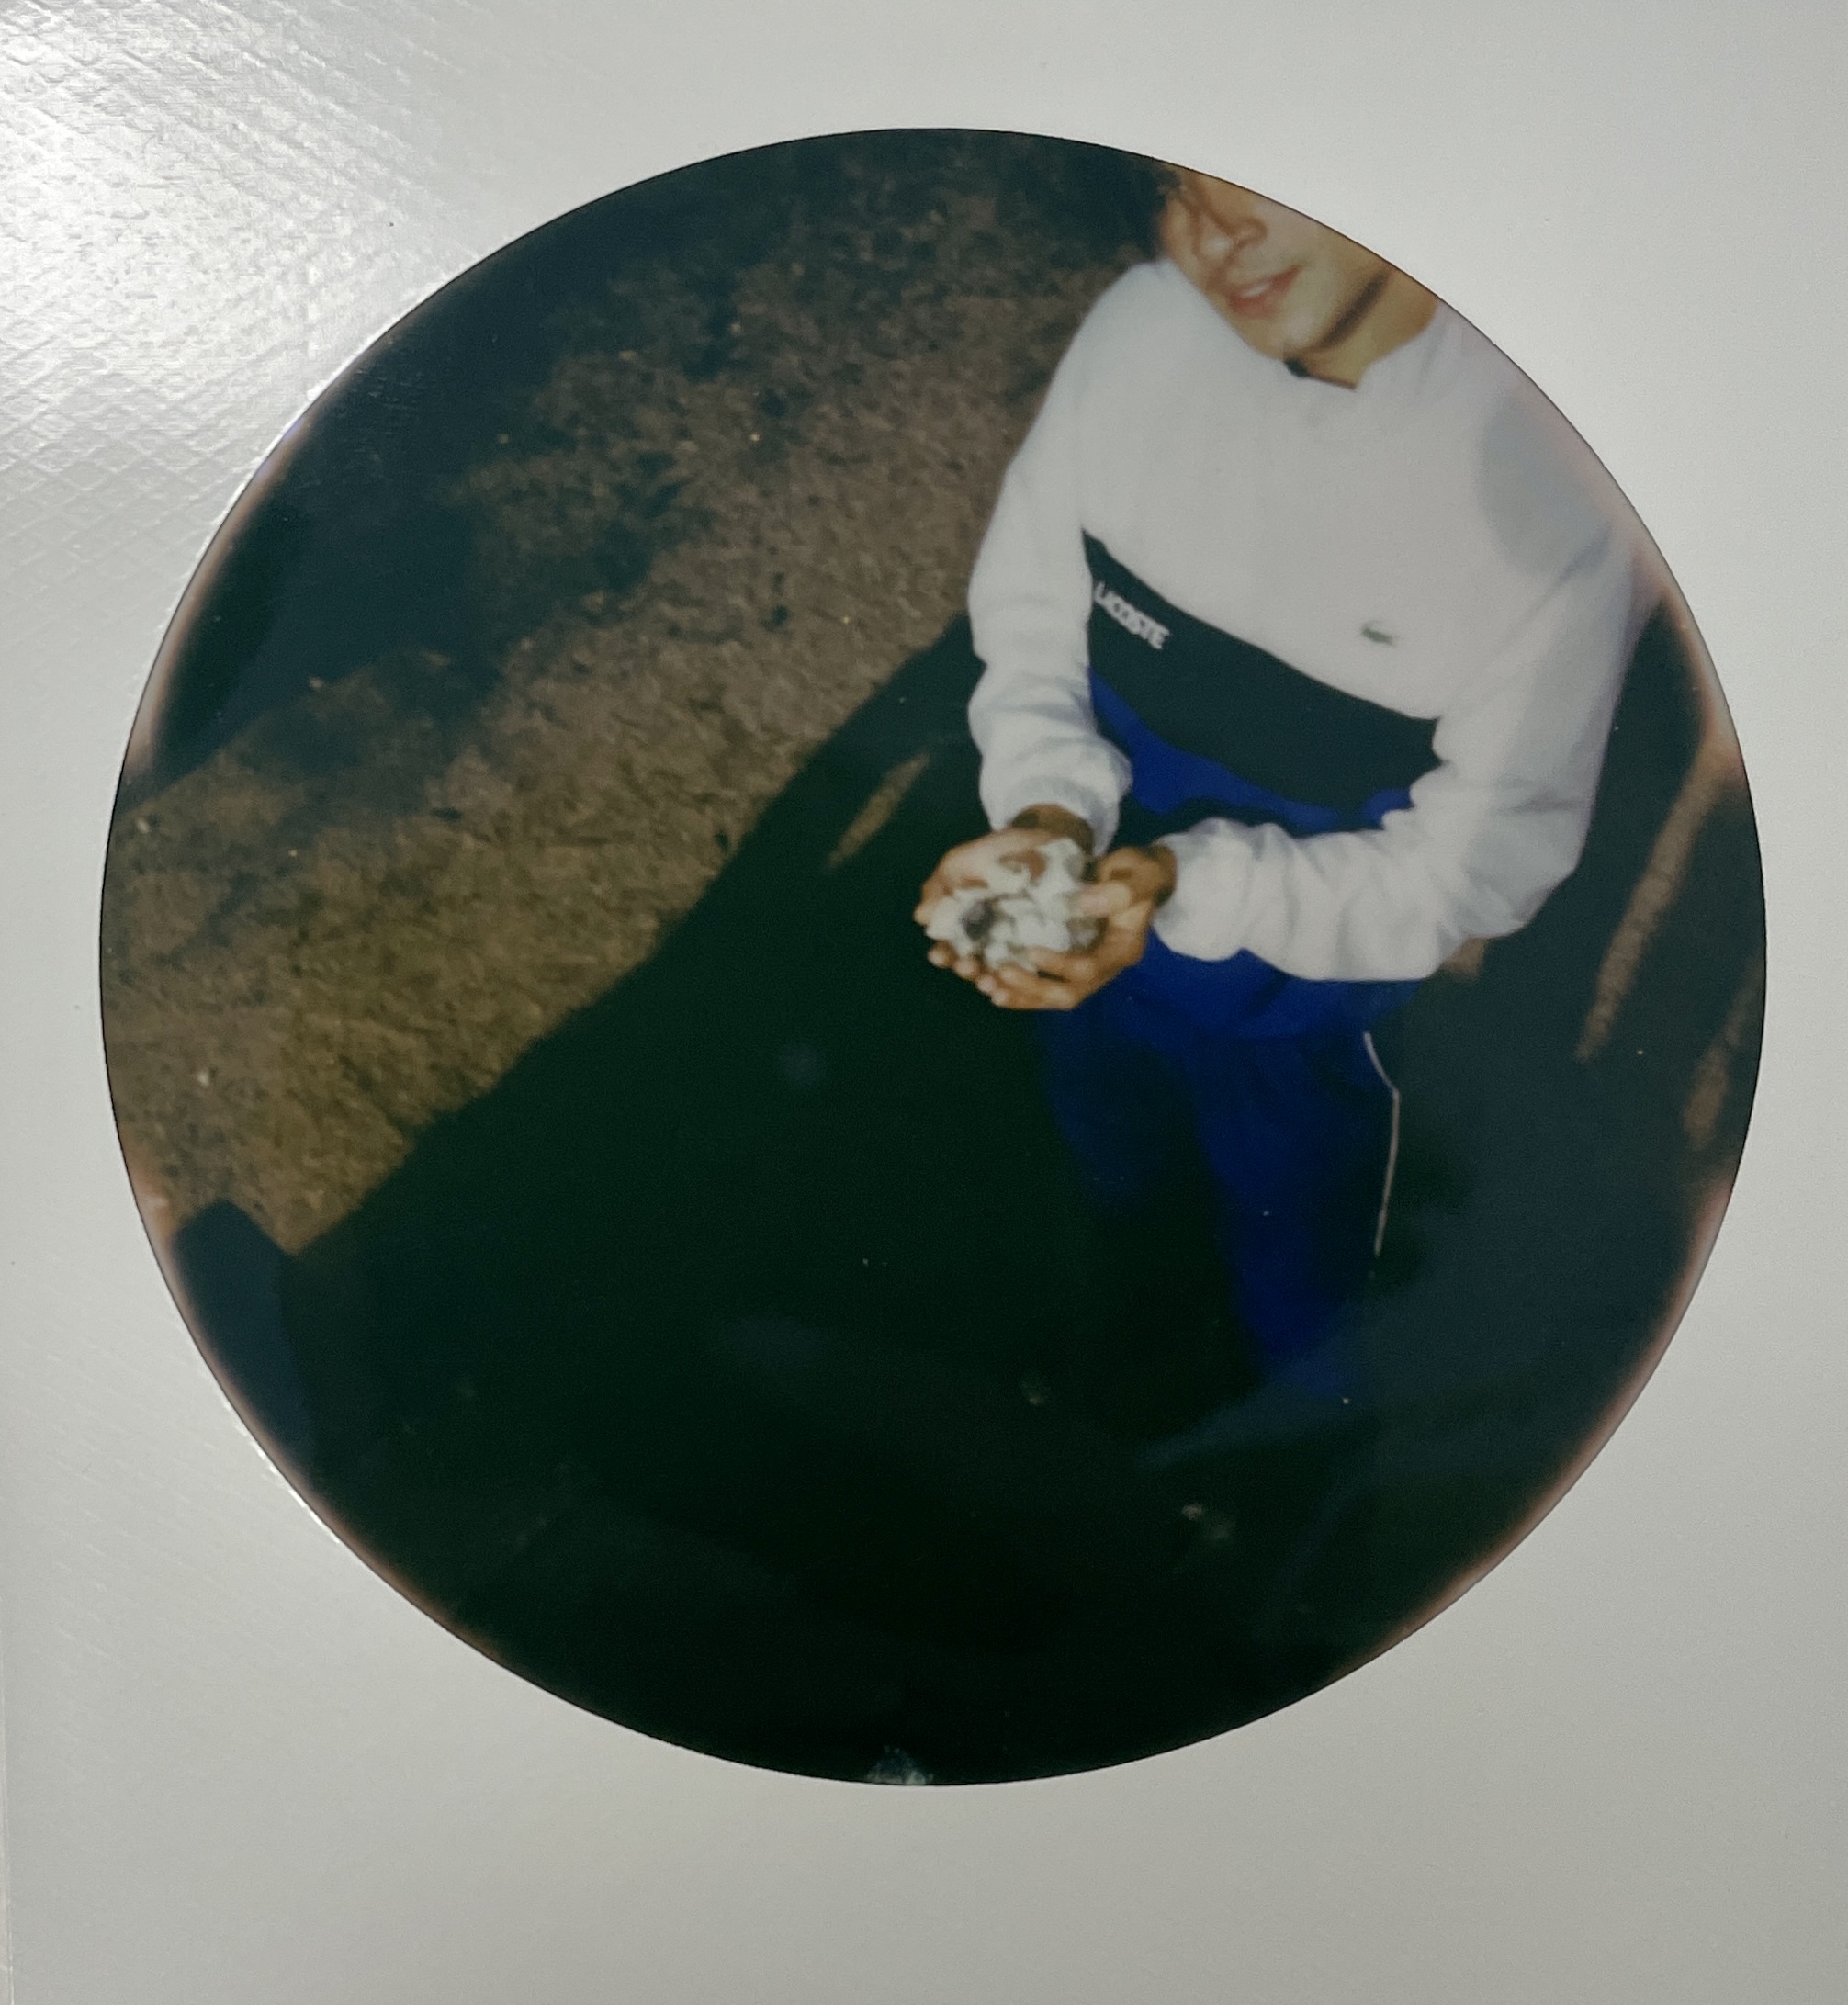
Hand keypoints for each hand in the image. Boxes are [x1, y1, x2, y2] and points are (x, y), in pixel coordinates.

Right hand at [916, 804, 1092, 990]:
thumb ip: (942, 886)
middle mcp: (987, 936)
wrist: (1048, 837)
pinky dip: (1020, 978)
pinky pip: (1029, 966)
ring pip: (997, 969)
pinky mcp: (1042, 943)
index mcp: (965, 920)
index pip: (948, 946)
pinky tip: (1016, 980)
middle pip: (970, 963)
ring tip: (989, 981)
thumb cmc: (1001, 850)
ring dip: (989, 979)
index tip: (939, 955)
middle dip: (965, 968)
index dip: (943, 954)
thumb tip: (921, 917)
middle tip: (967, 966)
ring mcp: (1015, 941)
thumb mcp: (965, 861)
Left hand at [916, 807, 1176, 1009]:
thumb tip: (1081, 903)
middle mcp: (1105, 968)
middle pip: (1069, 994)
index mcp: (1121, 950)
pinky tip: (996, 987)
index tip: (1032, 951)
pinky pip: (1047, 985)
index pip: (1089, 969)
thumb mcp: (1137, 875)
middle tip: (1001, 974)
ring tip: (990, 988)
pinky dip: (1022, 990)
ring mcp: (1088, 970)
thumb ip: (1118, 891)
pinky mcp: (1073, 964)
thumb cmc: (1139, 873)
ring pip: (1054, 996)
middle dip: (1033, 989)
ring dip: (1022, 996)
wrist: (1142, 877)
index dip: (1060, 965)